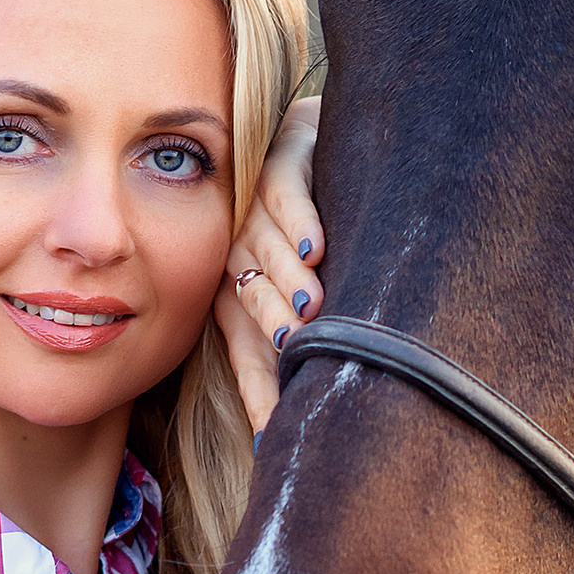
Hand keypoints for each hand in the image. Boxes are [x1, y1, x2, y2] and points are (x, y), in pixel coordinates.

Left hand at [215, 94, 322, 433]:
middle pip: (250, 301)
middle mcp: (239, 254)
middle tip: (295, 353)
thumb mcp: (317, 285)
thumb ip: (315, 341)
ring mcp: (254, 208)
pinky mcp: (280, 158)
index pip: (248, 351)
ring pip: (263, 249)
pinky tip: (315, 242)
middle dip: (273, 330)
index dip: (260, 390)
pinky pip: (282, 191)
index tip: (273, 435)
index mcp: (240, 293)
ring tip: (310, 305)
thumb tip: (334, 413)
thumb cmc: (321, 226)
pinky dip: (299, 218)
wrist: (313, 138)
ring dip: (285, 278)